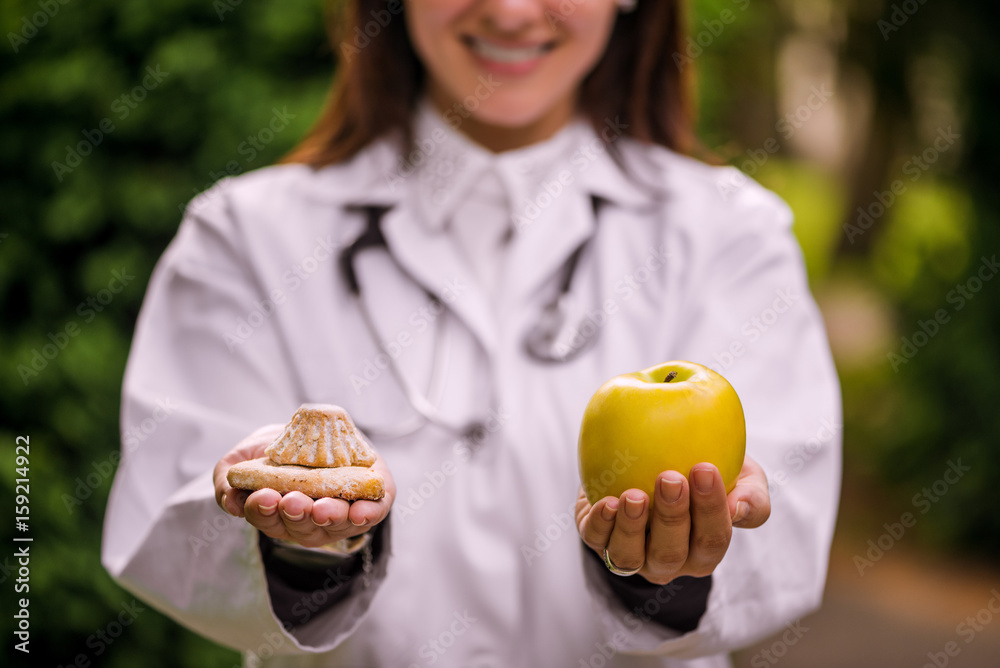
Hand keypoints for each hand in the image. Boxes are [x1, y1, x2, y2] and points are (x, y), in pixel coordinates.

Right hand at [213, 424, 395, 547]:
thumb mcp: (245, 457)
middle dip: (297, 515)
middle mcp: (309, 520)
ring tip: (323, 508)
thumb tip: (232, 503)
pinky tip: (360, 511)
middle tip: (292, 501)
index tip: (263, 495)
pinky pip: (373, 512)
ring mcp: (341, 513)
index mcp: (277, 513)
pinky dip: (367, 513)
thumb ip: (230, 480)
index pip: (267, 519)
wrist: (318, 427)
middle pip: (303, 528)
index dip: (263, 511)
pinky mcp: (371, 499)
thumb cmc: (277, 448)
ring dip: (330, 516)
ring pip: (337, 524)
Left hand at [575, 457, 769, 584]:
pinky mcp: (597, 537)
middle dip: (672, 517)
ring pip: (630, 557)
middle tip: (670, 478)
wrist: (650, 460)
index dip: (711, 510)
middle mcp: (668, 561)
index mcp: (704, 550)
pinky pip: (595, 539)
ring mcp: (631, 554)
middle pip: (671, 553)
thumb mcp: (742, 476)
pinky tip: (606, 501)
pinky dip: (600, 524)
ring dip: (632, 528)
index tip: (704, 469)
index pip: (712, 539)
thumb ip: (752, 495)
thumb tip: (739, 507)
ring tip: (634, 496)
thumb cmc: (702, 469)